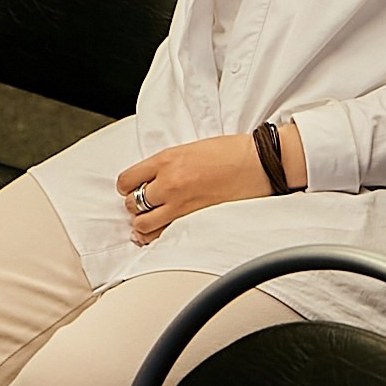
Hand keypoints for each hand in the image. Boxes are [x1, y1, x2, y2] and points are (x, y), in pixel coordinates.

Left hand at [117, 134, 274, 244]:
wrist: (259, 163)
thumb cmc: (232, 152)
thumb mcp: (191, 148)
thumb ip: (168, 164)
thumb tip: (151, 178)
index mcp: (167, 160)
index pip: (126, 180)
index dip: (127, 186)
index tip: (134, 187)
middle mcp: (169, 184)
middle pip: (130, 204)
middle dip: (136, 203)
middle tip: (147, 201)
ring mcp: (180, 206)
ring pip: (142, 224)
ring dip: (144, 221)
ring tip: (154, 216)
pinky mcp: (193, 222)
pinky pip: (162, 236)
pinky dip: (158, 235)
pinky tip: (163, 229)